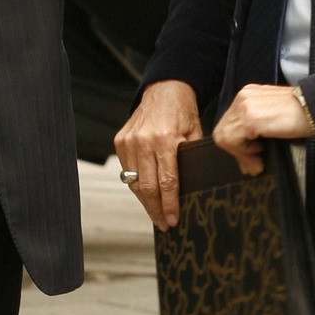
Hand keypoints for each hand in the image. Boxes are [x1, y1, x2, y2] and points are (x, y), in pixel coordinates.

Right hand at [116, 78, 201, 228]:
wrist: (165, 90)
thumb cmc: (183, 112)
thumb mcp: (195, 135)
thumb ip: (191, 160)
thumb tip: (194, 189)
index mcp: (165, 140)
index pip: (167, 182)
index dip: (170, 205)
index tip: (173, 220)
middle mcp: (143, 141)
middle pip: (148, 187)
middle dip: (156, 210)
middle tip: (164, 224)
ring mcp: (129, 141)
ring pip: (135, 182)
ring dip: (146, 200)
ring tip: (156, 213)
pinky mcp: (120, 141)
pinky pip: (127, 171)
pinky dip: (137, 184)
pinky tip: (147, 193)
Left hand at [213, 81, 314, 174]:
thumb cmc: (300, 114)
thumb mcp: (272, 118)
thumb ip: (255, 131)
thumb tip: (246, 154)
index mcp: (248, 95)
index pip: (229, 122)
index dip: (236, 144)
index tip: (250, 157)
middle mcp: (243, 97)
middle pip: (224, 130)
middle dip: (237, 152)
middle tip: (252, 165)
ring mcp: (245, 106)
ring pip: (225, 137)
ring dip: (240, 154)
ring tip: (257, 162)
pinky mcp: (250, 118)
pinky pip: (233, 141)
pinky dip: (243, 153)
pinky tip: (259, 155)